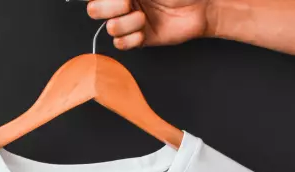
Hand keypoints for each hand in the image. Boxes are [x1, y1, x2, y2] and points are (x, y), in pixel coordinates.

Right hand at [86, 0, 216, 48]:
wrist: (200, 7)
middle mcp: (123, 2)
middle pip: (94, 10)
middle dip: (109, 7)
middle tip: (129, 2)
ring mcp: (129, 21)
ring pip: (110, 28)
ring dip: (128, 23)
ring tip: (144, 17)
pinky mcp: (138, 39)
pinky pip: (121, 44)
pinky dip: (132, 39)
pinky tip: (144, 32)